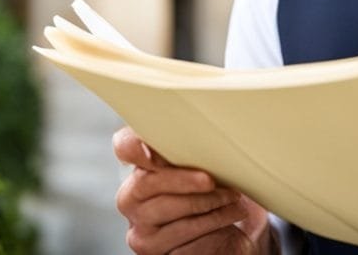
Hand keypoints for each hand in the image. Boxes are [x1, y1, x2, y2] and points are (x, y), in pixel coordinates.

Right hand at [113, 126, 274, 254]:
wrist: (226, 230)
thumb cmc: (214, 189)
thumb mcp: (208, 161)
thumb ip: (196, 141)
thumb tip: (208, 116)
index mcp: (142, 162)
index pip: (125, 146)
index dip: (134, 146)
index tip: (152, 151)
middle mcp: (132, 194)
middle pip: (147, 182)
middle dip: (183, 180)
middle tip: (212, 179)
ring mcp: (139, 223)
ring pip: (169, 209)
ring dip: (207, 202)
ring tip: (232, 196)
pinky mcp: (150, 248)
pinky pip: (182, 233)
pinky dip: (212, 221)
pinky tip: (230, 213)